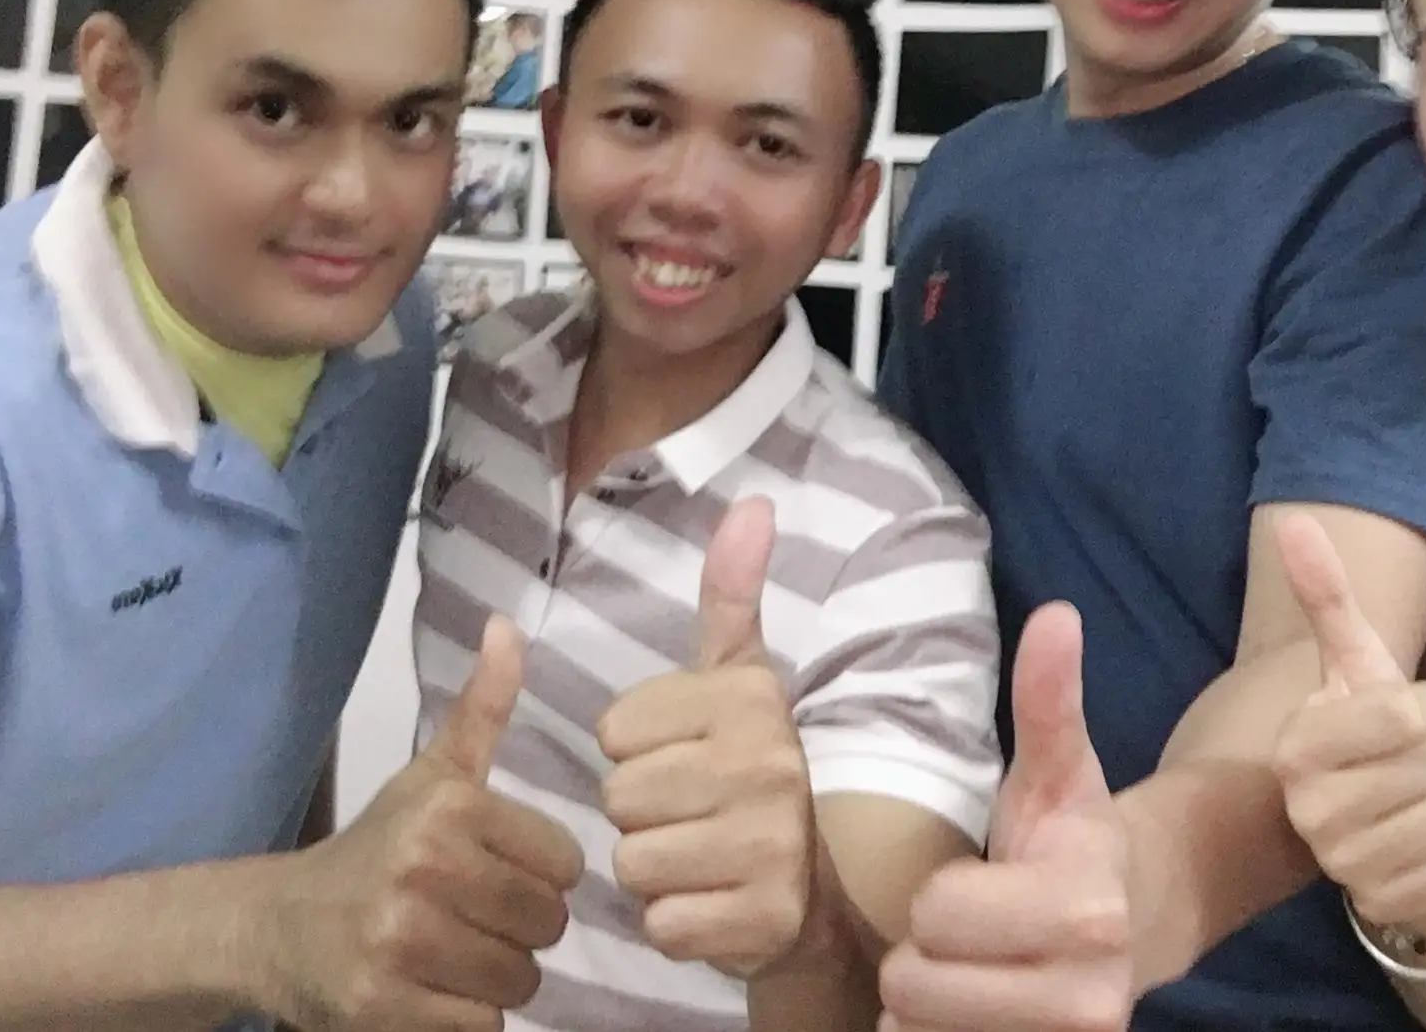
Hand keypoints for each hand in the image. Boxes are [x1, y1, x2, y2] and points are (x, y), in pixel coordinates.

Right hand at [264, 615, 583, 1030]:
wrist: (277, 928)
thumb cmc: (375, 848)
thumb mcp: (432, 773)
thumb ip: (483, 705)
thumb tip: (508, 624)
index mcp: (448, 809)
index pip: (565, 864)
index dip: (541, 875)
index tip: (499, 872)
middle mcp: (424, 871)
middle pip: (546, 925)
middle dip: (521, 930)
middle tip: (476, 919)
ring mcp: (401, 944)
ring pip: (520, 981)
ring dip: (498, 978)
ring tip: (456, 954)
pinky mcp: (383, 1010)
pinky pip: (482, 1027)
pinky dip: (468, 1018)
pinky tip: (435, 992)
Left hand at [598, 497, 819, 979]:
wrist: (810, 890)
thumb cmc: (750, 772)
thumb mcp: (740, 678)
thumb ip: (731, 594)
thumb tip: (752, 502)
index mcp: (751, 701)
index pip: (614, 731)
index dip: (634, 751)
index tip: (683, 757)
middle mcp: (768, 766)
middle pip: (618, 797)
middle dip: (639, 813)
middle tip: (688, 814)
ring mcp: (769, 846)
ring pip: (631, 862)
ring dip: (652, 870)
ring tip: (697, 858)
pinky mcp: (761, 919)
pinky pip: (659, 922)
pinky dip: (673, 924)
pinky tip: (710, 903)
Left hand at [879, 602, 1132, 1031]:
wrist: (1134, 926)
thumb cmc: (1071, 838)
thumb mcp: (1057, 767)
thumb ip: (1048, 696)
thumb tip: (1056, 614)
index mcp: (1085, 908)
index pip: (938, 914)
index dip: (937, 896)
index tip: (972, 878)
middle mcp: (1089, 996)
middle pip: (918, 985)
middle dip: (921, 954)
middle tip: (960, 931)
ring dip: (923, 1006)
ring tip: (964, 971)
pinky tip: (968, 1014)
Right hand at [1270, 511, 1425, 931]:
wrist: (1373, 834)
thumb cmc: (1369, 738)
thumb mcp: (1353, 666)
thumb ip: (1325, 597)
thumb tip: (1295, 519)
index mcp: (1299, 746)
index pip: (1407, 710)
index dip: (1422, 705)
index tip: (1402, 715)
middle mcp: (1311, 809)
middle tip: (1417, 764)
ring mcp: (1346, 864)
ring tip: (1425, 802)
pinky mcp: (1386, 904)